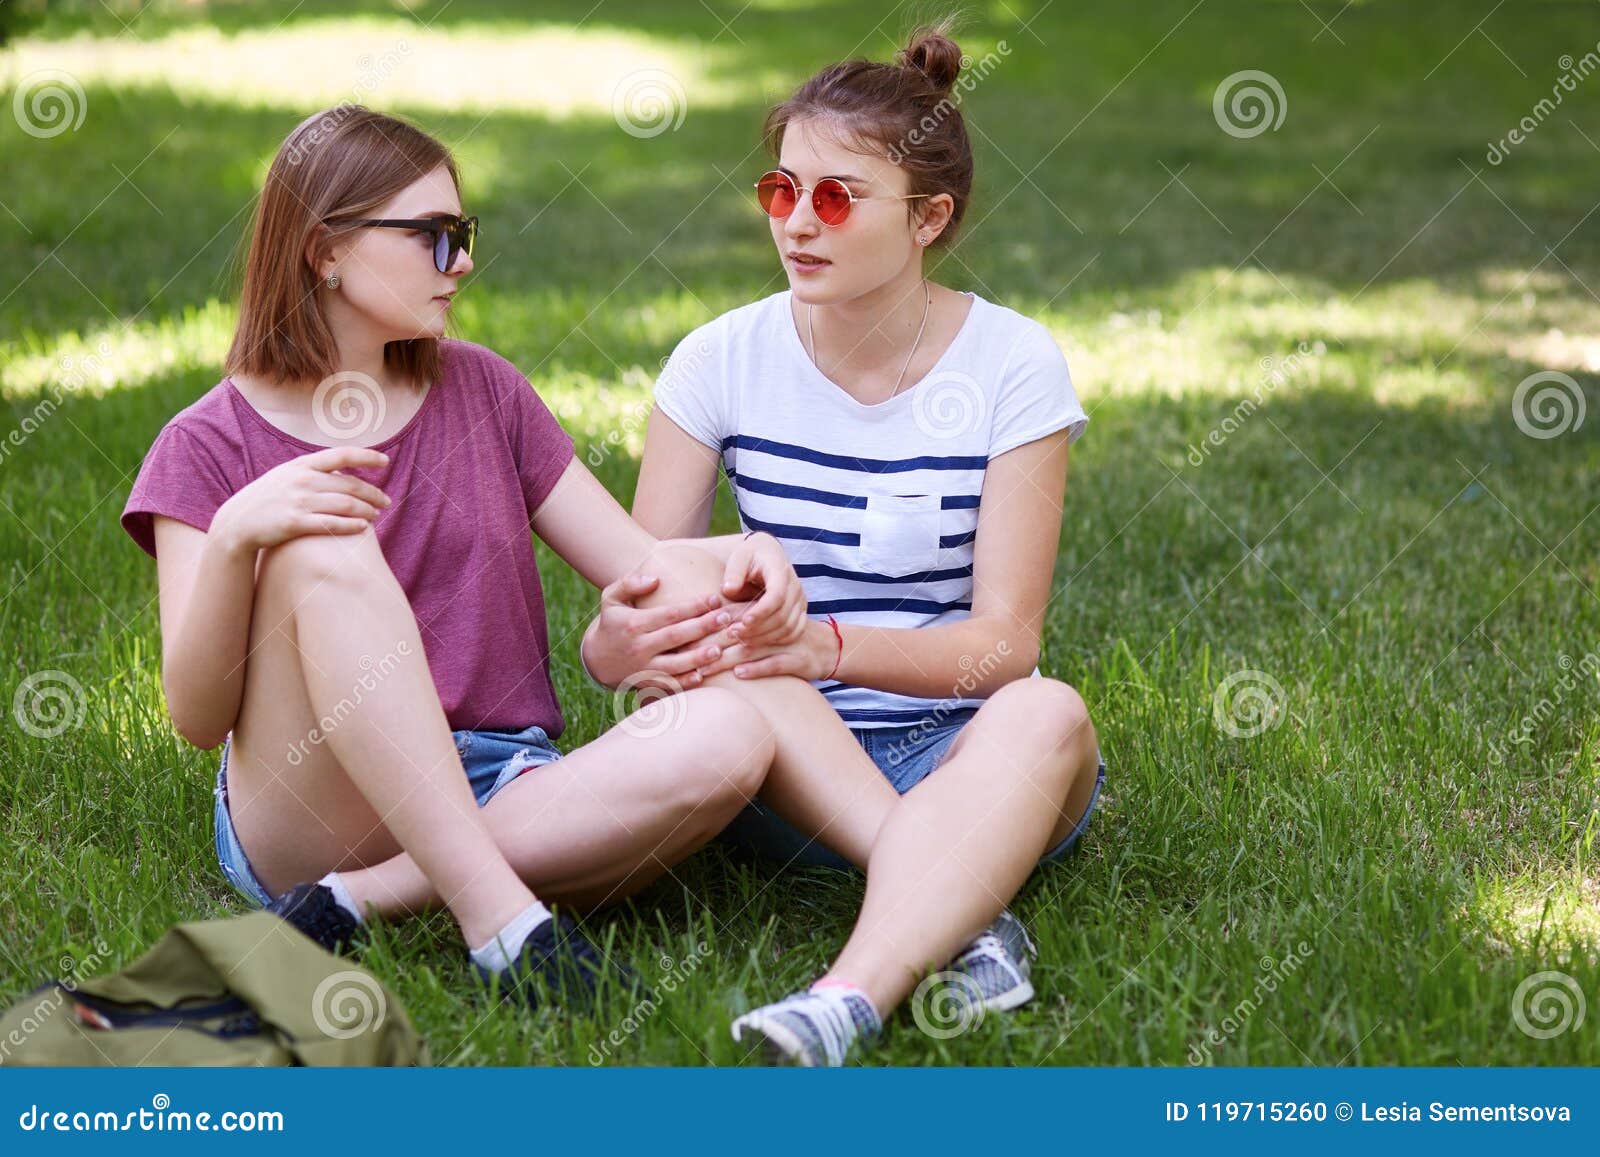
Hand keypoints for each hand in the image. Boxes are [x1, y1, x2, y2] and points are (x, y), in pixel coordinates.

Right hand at [210, 446, 391, 555]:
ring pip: (345, 504)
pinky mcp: (295, 523)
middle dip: (373, 493)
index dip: (367, 456)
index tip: (385, 461)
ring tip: (376, 515)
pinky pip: (331, 524)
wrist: (237, 523)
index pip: (342, 454)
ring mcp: (298, 501)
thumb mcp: (286, 476)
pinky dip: (351, 525)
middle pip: (350, 484)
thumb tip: (343, 467)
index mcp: (302, 465)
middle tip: (386, 501)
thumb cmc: (267, 499)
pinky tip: (364, 526)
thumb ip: (313, 471)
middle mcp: (302, 480)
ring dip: (366, 510)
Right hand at [582, 573, 739, 690]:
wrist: (596, 660)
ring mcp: (643, 668)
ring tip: (719, 650)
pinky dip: (684, 683)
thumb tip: (656, 579)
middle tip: (727, 619)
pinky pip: (668, 685)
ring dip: (698, 658)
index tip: (715, 599)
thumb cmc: (612, 623)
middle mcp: (640, 646)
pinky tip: (702, 676)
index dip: (693, 606)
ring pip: (675, 664)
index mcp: (634, 623)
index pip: (669, 614)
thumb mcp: (611, 598)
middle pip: (676, 636)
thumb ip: (629, 583)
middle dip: (703, 627)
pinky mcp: (647, 683)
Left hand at [694, 616, 837, 681]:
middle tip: (685, 654)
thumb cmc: (783, 634)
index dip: (706, 623)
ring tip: (706, 666)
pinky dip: (757, 668)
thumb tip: (698, 622)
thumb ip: (734, 617)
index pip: (730, 613)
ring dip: (728, 657)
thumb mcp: (762, 619)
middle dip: (710, 643)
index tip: (683, 634)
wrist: (827, 646)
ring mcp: (788, 641)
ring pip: (754, 647)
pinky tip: (739, 674)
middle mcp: (775, 621)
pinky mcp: (799, 659)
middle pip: (737, 631)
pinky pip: (777, 662)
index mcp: (763, 608)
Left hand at [717, 532, 807, 648]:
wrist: (767, 555)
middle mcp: (795, 587)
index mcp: (781, 571)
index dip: (761, 612)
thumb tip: (729, 589)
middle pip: (783, 616)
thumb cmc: (750, 556)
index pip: (777, 596)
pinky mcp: (799, 612)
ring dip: (765, 637)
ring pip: (789, 628)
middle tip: (734, 633)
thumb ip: (734, 572)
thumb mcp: (739, 557)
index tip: (743, 621)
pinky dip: (776, 641)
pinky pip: (794, 632)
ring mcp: (800, 601)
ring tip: (741, 639)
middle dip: (758, 629)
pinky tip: (756, 642)